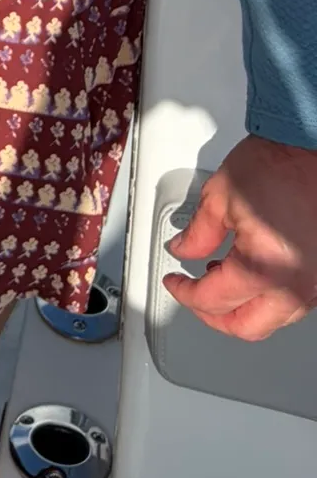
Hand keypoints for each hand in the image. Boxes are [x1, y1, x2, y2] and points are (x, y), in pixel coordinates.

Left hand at [163, 134, 316, 339]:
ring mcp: (315, 284)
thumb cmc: (277, 167)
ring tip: (216, 276)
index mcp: (265, 269)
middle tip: (191, 293)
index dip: (184, 293)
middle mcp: (295, 286)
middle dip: (212, 314)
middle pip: (246, 326)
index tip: (173, 282)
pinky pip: (291, 302)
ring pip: (272, 319)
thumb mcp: (219, 197)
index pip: (214, 300)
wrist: (312, 151)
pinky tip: (246, 273)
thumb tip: (183, 251)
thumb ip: (197, 233)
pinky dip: (265, 297)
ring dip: (241, 307)